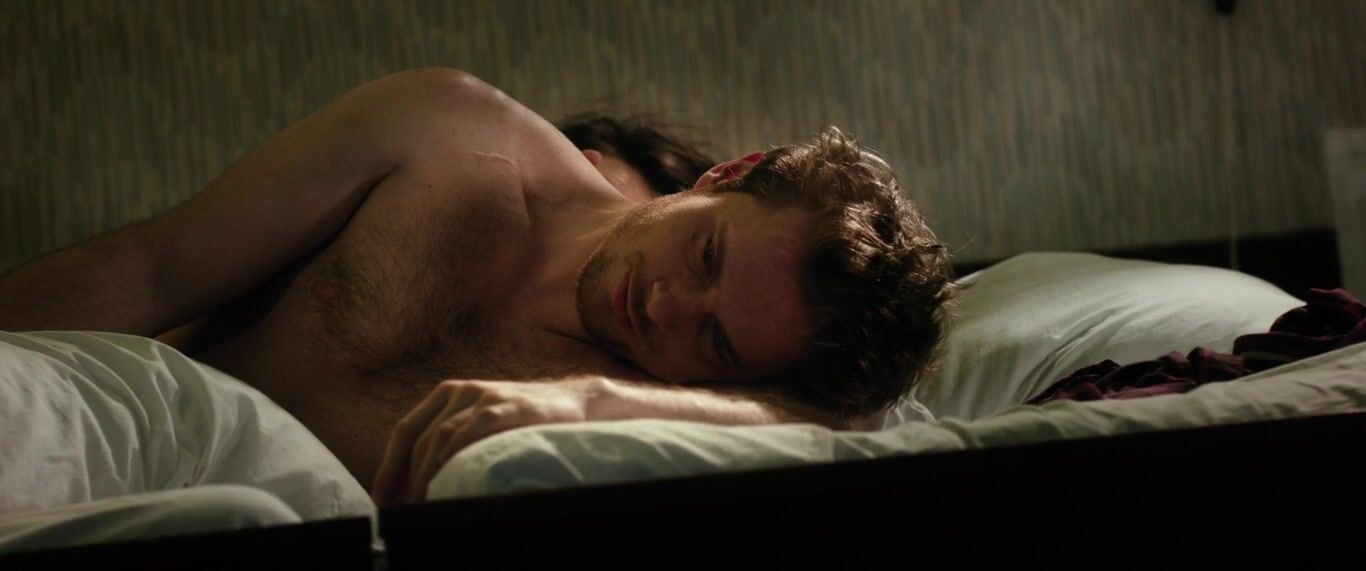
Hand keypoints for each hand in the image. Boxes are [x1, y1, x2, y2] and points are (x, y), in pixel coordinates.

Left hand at [370, 377, 604, 505]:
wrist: (576, 402)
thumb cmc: (524, 421)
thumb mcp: (481, 424)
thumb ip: (451, 442)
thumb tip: (418, 485)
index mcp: (448, 394)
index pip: (405, 431)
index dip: (388, 467)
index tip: (382, 500)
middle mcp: (461, 391)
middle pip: (418, 438)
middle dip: (405, 478)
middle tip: (404, 510)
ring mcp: (484, 396)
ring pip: (439, 437)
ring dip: (426, 474)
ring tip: (424, 503)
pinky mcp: (505, 406)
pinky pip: (468, 433)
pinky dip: (451, 459)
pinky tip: (447, 481)